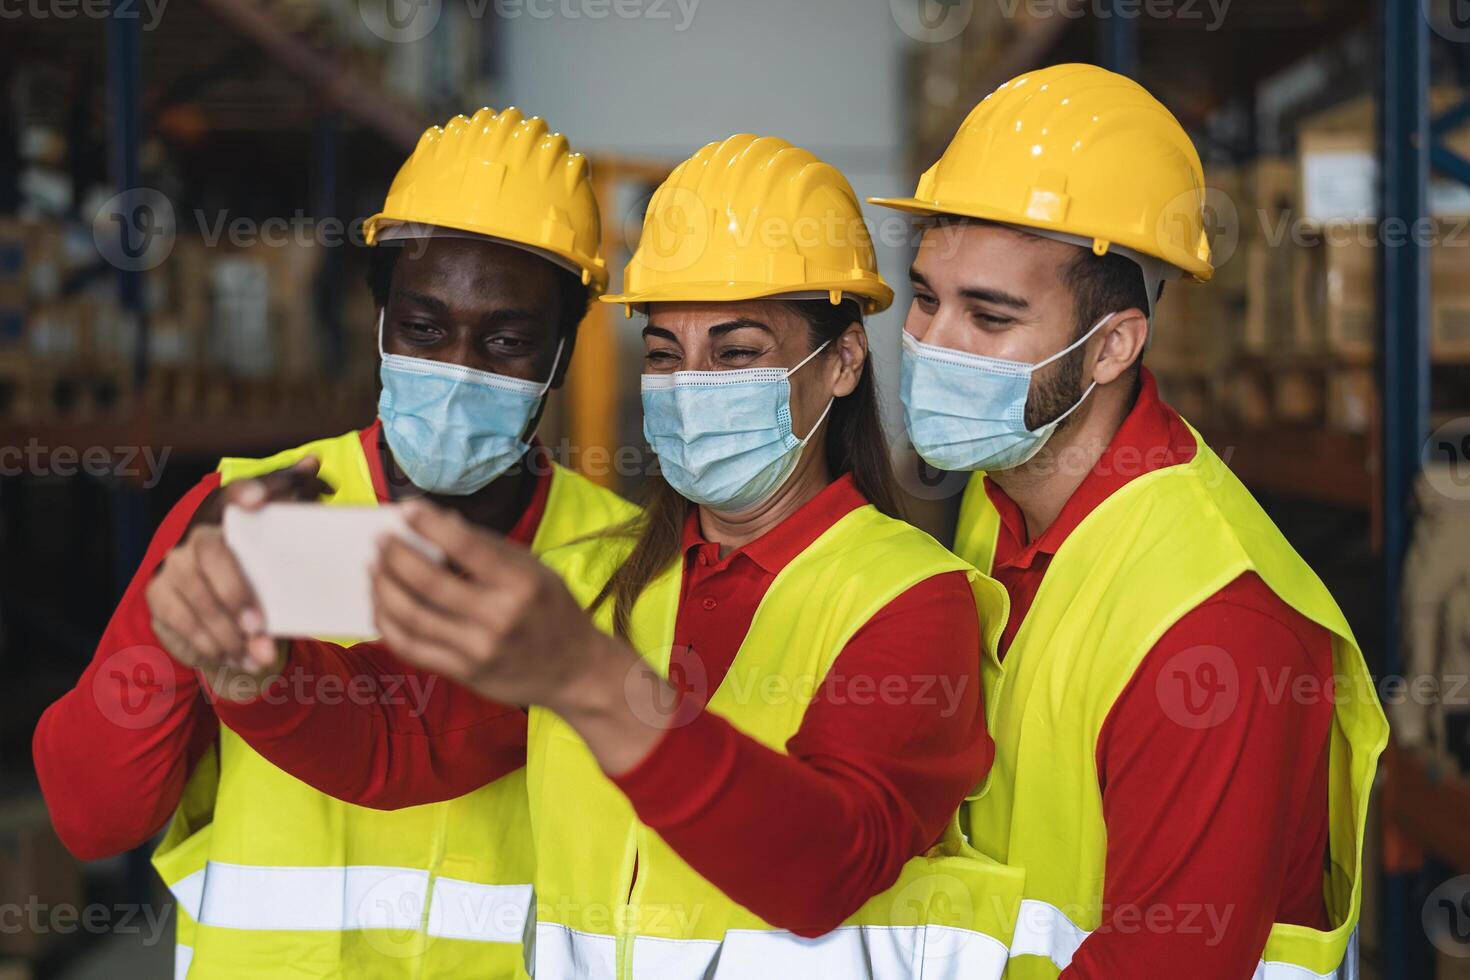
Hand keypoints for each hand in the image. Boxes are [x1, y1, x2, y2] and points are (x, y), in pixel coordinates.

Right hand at [145, 457, 332, 698]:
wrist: (207, 593)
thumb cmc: (252, 559)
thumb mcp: (273, 534)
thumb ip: (292, 502)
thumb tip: (314, 464)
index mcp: (225, 512)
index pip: (232, 492)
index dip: (244, 490)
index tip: (258, 499)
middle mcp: (194, 532)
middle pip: (210, 554)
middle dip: (235, 592)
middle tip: (261, 625)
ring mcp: (172, 564)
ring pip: (196, 596)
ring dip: (228, 632)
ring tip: (260, 655)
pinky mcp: (159, 595)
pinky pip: (180, 621)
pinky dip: (210, 645)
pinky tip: (237, 660)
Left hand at [371, 501, 670, 772]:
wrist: (574, 670)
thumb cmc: (553, 611)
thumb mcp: (535, 570)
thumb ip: (489, 548)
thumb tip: (441, 523)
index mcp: (521, 583)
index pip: (465, 546)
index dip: (429, 525)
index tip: (407, 509)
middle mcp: (499, 617)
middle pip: (428, 582)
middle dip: (395, 555)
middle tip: (381, 539)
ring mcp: (478, 649)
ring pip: (411, 616)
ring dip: (383, 587)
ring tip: (374, 568)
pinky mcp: (463, 672)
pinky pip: (410, 648)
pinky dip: (387, 623)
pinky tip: (381, 604)